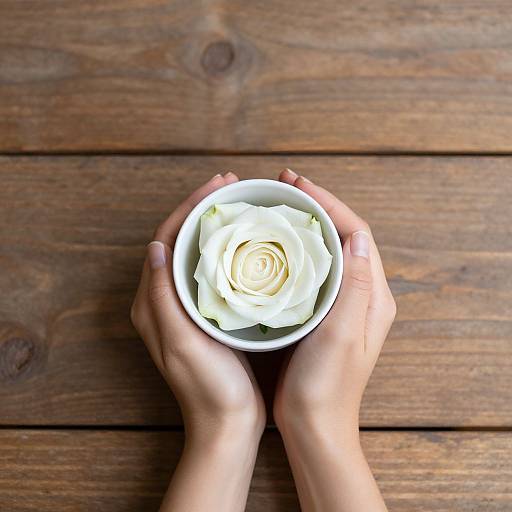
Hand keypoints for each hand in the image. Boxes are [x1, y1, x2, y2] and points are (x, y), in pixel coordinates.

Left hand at [131, 172, 264, 437]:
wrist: (227, 424)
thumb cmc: (208, 388)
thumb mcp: (183, 342)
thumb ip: (162, 297)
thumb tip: (156, 248)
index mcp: (153, 303)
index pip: (166, 240)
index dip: (189, 208)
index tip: (217, 187)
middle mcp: (163, 300)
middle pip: (179, 241)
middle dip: (202, 210)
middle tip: (231, 188)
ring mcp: (184, 307)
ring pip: (195, 253)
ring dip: (213, 226)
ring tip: (239, 207)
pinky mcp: (203, 314)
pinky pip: (210, 271)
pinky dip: (224, 249)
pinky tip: (245, 242)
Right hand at [272, 169, 394, 511]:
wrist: (314, 424)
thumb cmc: (327, 385)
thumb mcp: (342, 334)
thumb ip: (355, 285)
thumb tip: (357, 236)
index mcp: (372, 295)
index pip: (356, 233)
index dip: (329, 204)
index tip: (299, 185)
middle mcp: (361, 294)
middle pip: (343, 235)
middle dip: (317, 206)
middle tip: (286, 185)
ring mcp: (341, 302)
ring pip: (327, 249)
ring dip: (306, 223)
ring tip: (280, 205)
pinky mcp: (321, 312)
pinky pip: (312, 267)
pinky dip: (296, 248)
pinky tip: (275, 242)